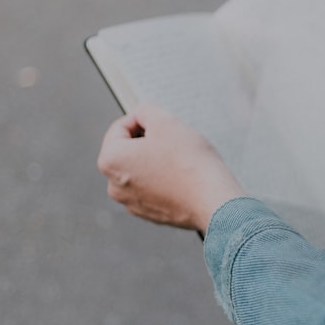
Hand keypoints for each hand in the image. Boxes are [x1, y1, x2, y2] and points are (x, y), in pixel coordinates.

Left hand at [97, 104, 245, 232]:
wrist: (214, 201)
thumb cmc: (190, 164)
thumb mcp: (166, 122)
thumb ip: (146, 110)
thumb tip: (141, 115)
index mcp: (110, 161)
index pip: (120, 127)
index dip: (143, 119)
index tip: (161, 122)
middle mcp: (114, 185)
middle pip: (129, 150)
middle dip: (149, 142)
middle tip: (173, 140)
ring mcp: (132, 203)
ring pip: (142, 169)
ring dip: (157, 160)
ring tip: (180, 160)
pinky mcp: (150, 213)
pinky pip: (153, 188)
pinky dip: (164, 179)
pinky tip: (183, 176)